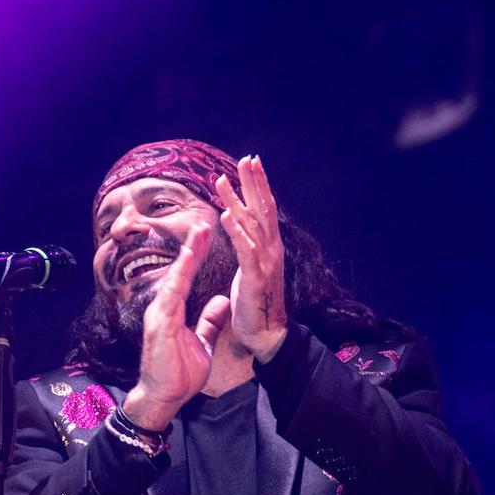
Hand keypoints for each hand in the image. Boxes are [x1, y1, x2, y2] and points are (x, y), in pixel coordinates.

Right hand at [122, 223, 231, 431]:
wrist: (163, 397)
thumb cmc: (178, 374)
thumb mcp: (202, 343)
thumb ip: (209, 321)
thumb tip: (220, 302)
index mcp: (172, 310)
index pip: (186, 276)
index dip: (197, 255)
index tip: (207, 233)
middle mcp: (163, 308)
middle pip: (179, 271)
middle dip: (192, 247)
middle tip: (204, 221)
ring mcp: (159, 315)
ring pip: (174, 278)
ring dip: (187, 256)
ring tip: (199, 234)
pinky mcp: (159, 326)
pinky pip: (171, 297)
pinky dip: (179, 278)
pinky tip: (187, 262)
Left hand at [216, 155, 287, 362]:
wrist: (266, 335)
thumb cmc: (255, 303)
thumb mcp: (251, 268)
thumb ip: (247, 246)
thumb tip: (239, 225)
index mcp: (269, 246)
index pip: (265, 209)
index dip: (258, 186)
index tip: (250, 163)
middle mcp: (271, 249)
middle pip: (263, 209)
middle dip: (254, 182)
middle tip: (246, 158)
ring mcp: (266, 262)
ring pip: (252, 224)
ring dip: (237, 200)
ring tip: (223, 180)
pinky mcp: (256, 277)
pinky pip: (245, 250)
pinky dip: (236, 231)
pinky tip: (225, 215)